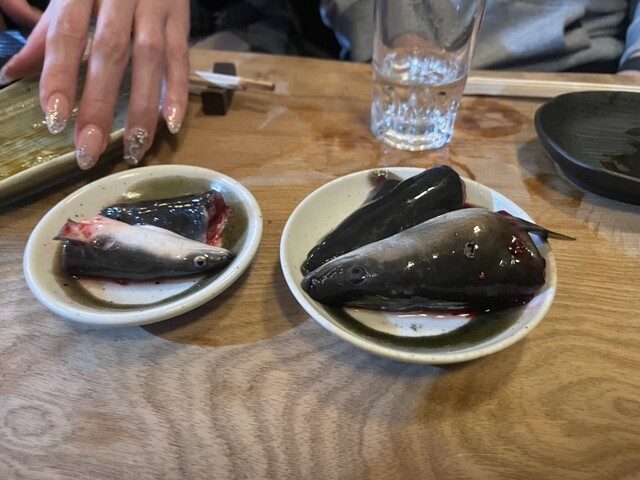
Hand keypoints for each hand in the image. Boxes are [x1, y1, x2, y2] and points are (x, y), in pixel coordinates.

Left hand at [1, 0, 189, 169]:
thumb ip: (46, 34)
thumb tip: (13, 73)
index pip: (66, 33)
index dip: (59, 76)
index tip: (54, 120)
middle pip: (110, 51)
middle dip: (99, 103)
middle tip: (89, 149)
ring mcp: (155, 6)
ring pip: (150, 58)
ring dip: (142, 107)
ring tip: (134, 148)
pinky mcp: (181, 19)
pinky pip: (181, 58)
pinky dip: (177, 91)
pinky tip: (172, 124)